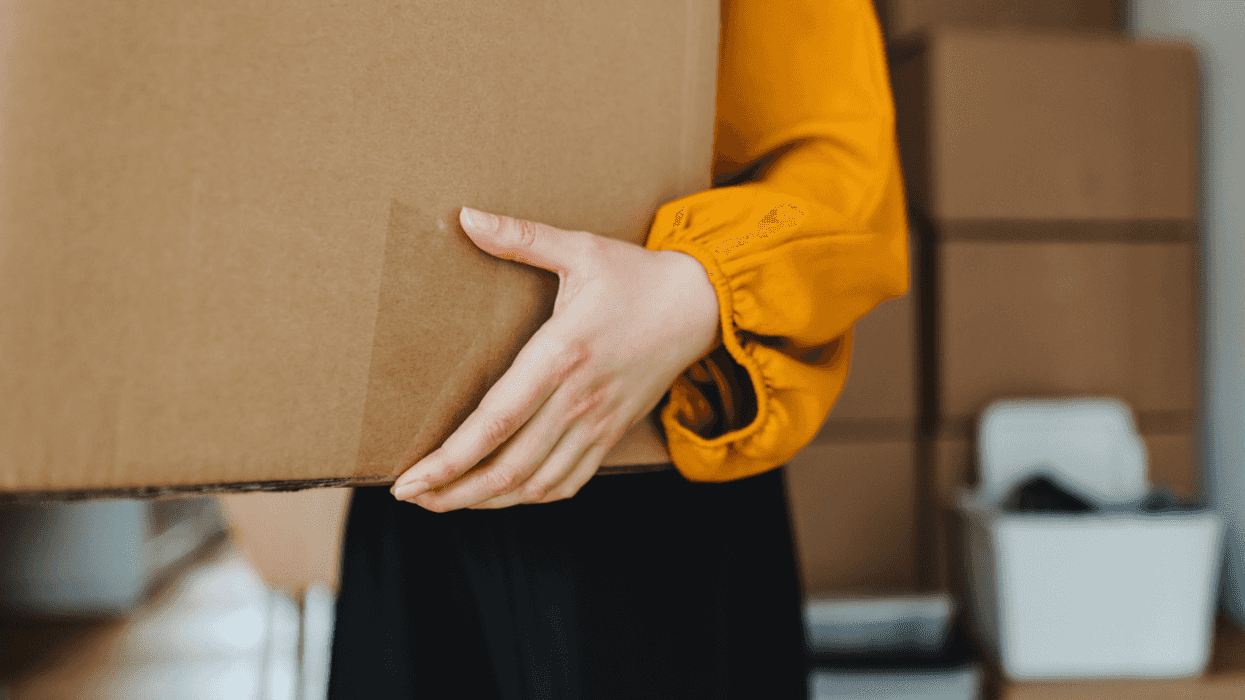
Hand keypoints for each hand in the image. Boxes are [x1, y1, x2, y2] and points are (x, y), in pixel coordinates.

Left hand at [390, 207, 719, 510]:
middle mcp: (578, 398)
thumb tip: (465, 217)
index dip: (450, 458)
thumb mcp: (580, 248)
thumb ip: (521, 237)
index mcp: (562, 353)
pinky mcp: (612, 433)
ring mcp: (598, 422)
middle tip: (411, 496)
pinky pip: (568, 482)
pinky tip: (501, 494)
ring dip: (486, 499)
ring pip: (535, 483)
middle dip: (453, 490)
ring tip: (443, 501)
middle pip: (508, 465)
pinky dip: (530, 497)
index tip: (410, 477)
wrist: (700, 306)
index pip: (497, 420)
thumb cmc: (635, 276)